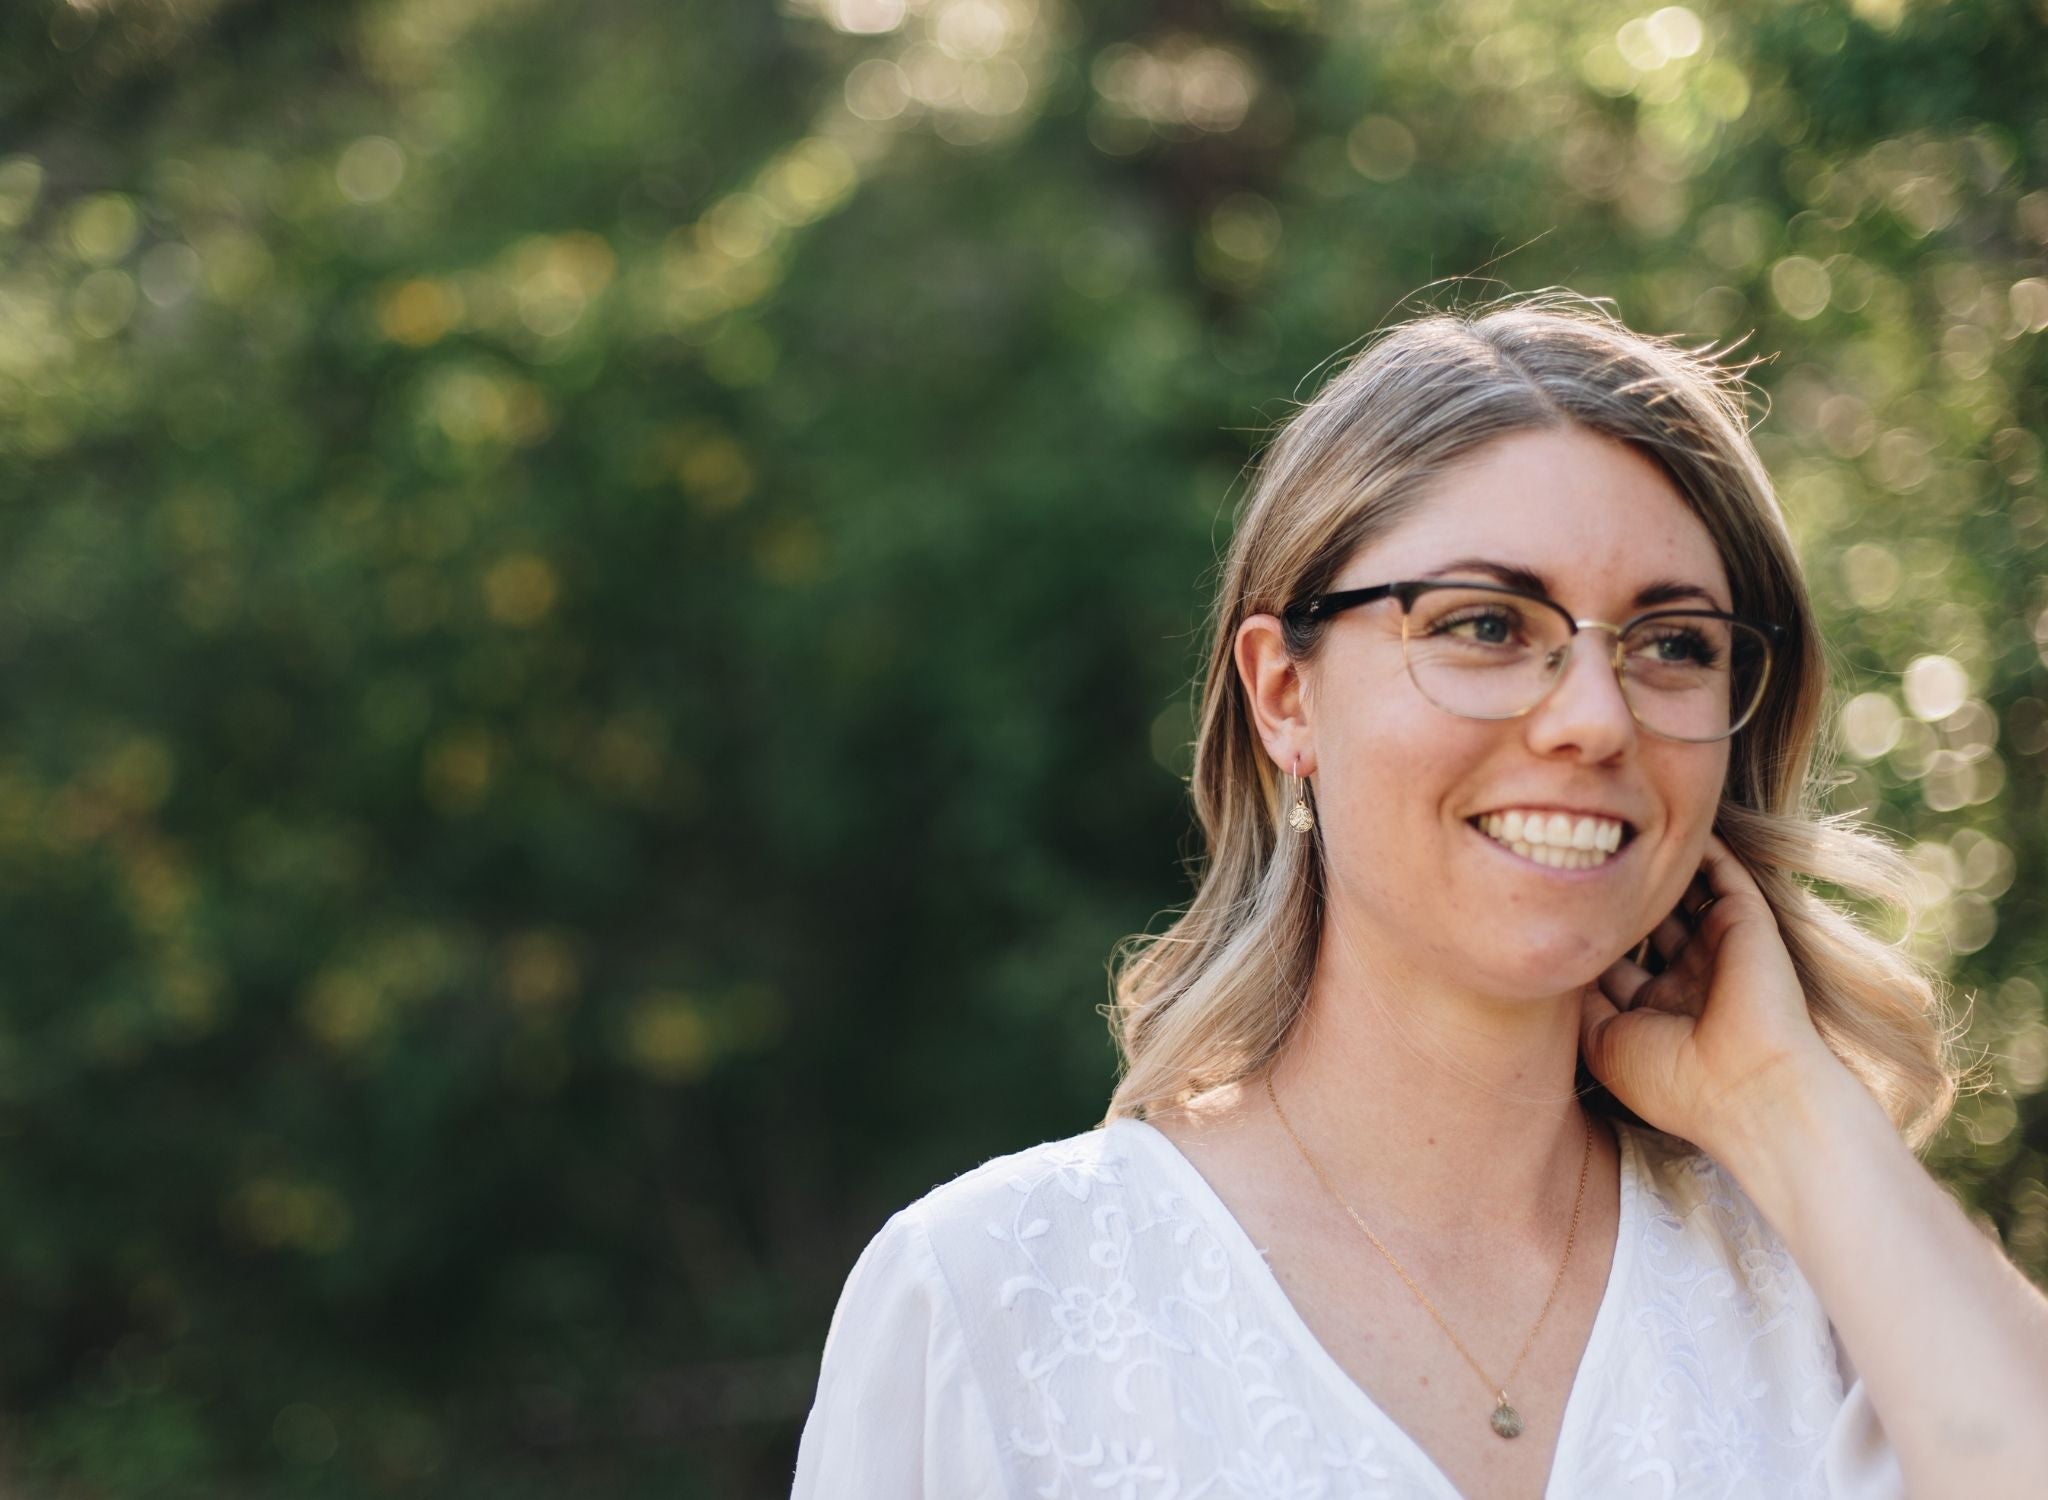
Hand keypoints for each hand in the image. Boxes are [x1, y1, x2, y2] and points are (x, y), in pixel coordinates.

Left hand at [1577, 830, 1845, 1153]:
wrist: (1746, 1087)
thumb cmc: (1669, 1078)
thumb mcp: (1601, 1044)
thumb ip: (1575, 998)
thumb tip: (1552, 956)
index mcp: (1653, 1012)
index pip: (1612, 962)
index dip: (1583, 937)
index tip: (1539, 906)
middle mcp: (1686, 978)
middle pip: (1642, 924)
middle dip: (1611, 898)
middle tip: (1569, 853)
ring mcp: (1717, 949)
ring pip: (1679, 896)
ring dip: (1651, 869)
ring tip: (1609, 829)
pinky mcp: (1746, 922)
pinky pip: (1721, 873)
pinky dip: (1700, 848)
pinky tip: (1665, 820)